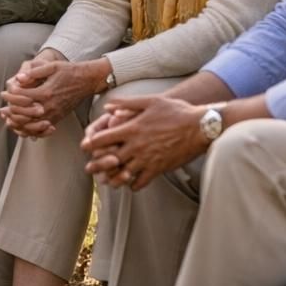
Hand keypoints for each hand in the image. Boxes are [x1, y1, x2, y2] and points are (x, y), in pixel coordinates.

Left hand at [0, 55, 102, 137]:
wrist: (88, 80)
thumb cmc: (70, 71)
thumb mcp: (52, 66)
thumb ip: (34, 72)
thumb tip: (19, 78)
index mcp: (46, 92)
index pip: (22, 98)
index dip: (10, 96)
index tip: (3, 93)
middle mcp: (50, 106)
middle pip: (24, 114)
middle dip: (11, 112)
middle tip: (2, 109)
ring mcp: (55, 114)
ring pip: (32, 125)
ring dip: (18, 124)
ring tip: (8, 120)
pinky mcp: (59, 118)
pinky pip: (42, 129)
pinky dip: (30, 131)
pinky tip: (22, 129)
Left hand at [81, 95, 207, 189]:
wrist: (201, 127)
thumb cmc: (177, 111)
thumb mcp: (150, 101)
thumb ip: (126, 104)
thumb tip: (107, 107)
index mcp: (132, 128)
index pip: (103, 139)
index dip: (90, 144)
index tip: (84, 147)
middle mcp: (137, 146)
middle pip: (108, 160)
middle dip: (97, 166)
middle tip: (90, 170)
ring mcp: (148, 159)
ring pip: (123, 175)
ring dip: (113, 179)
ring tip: (107, 181)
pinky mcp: (159, 169)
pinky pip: (141, 182)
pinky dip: (133, 184)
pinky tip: (131, 183)